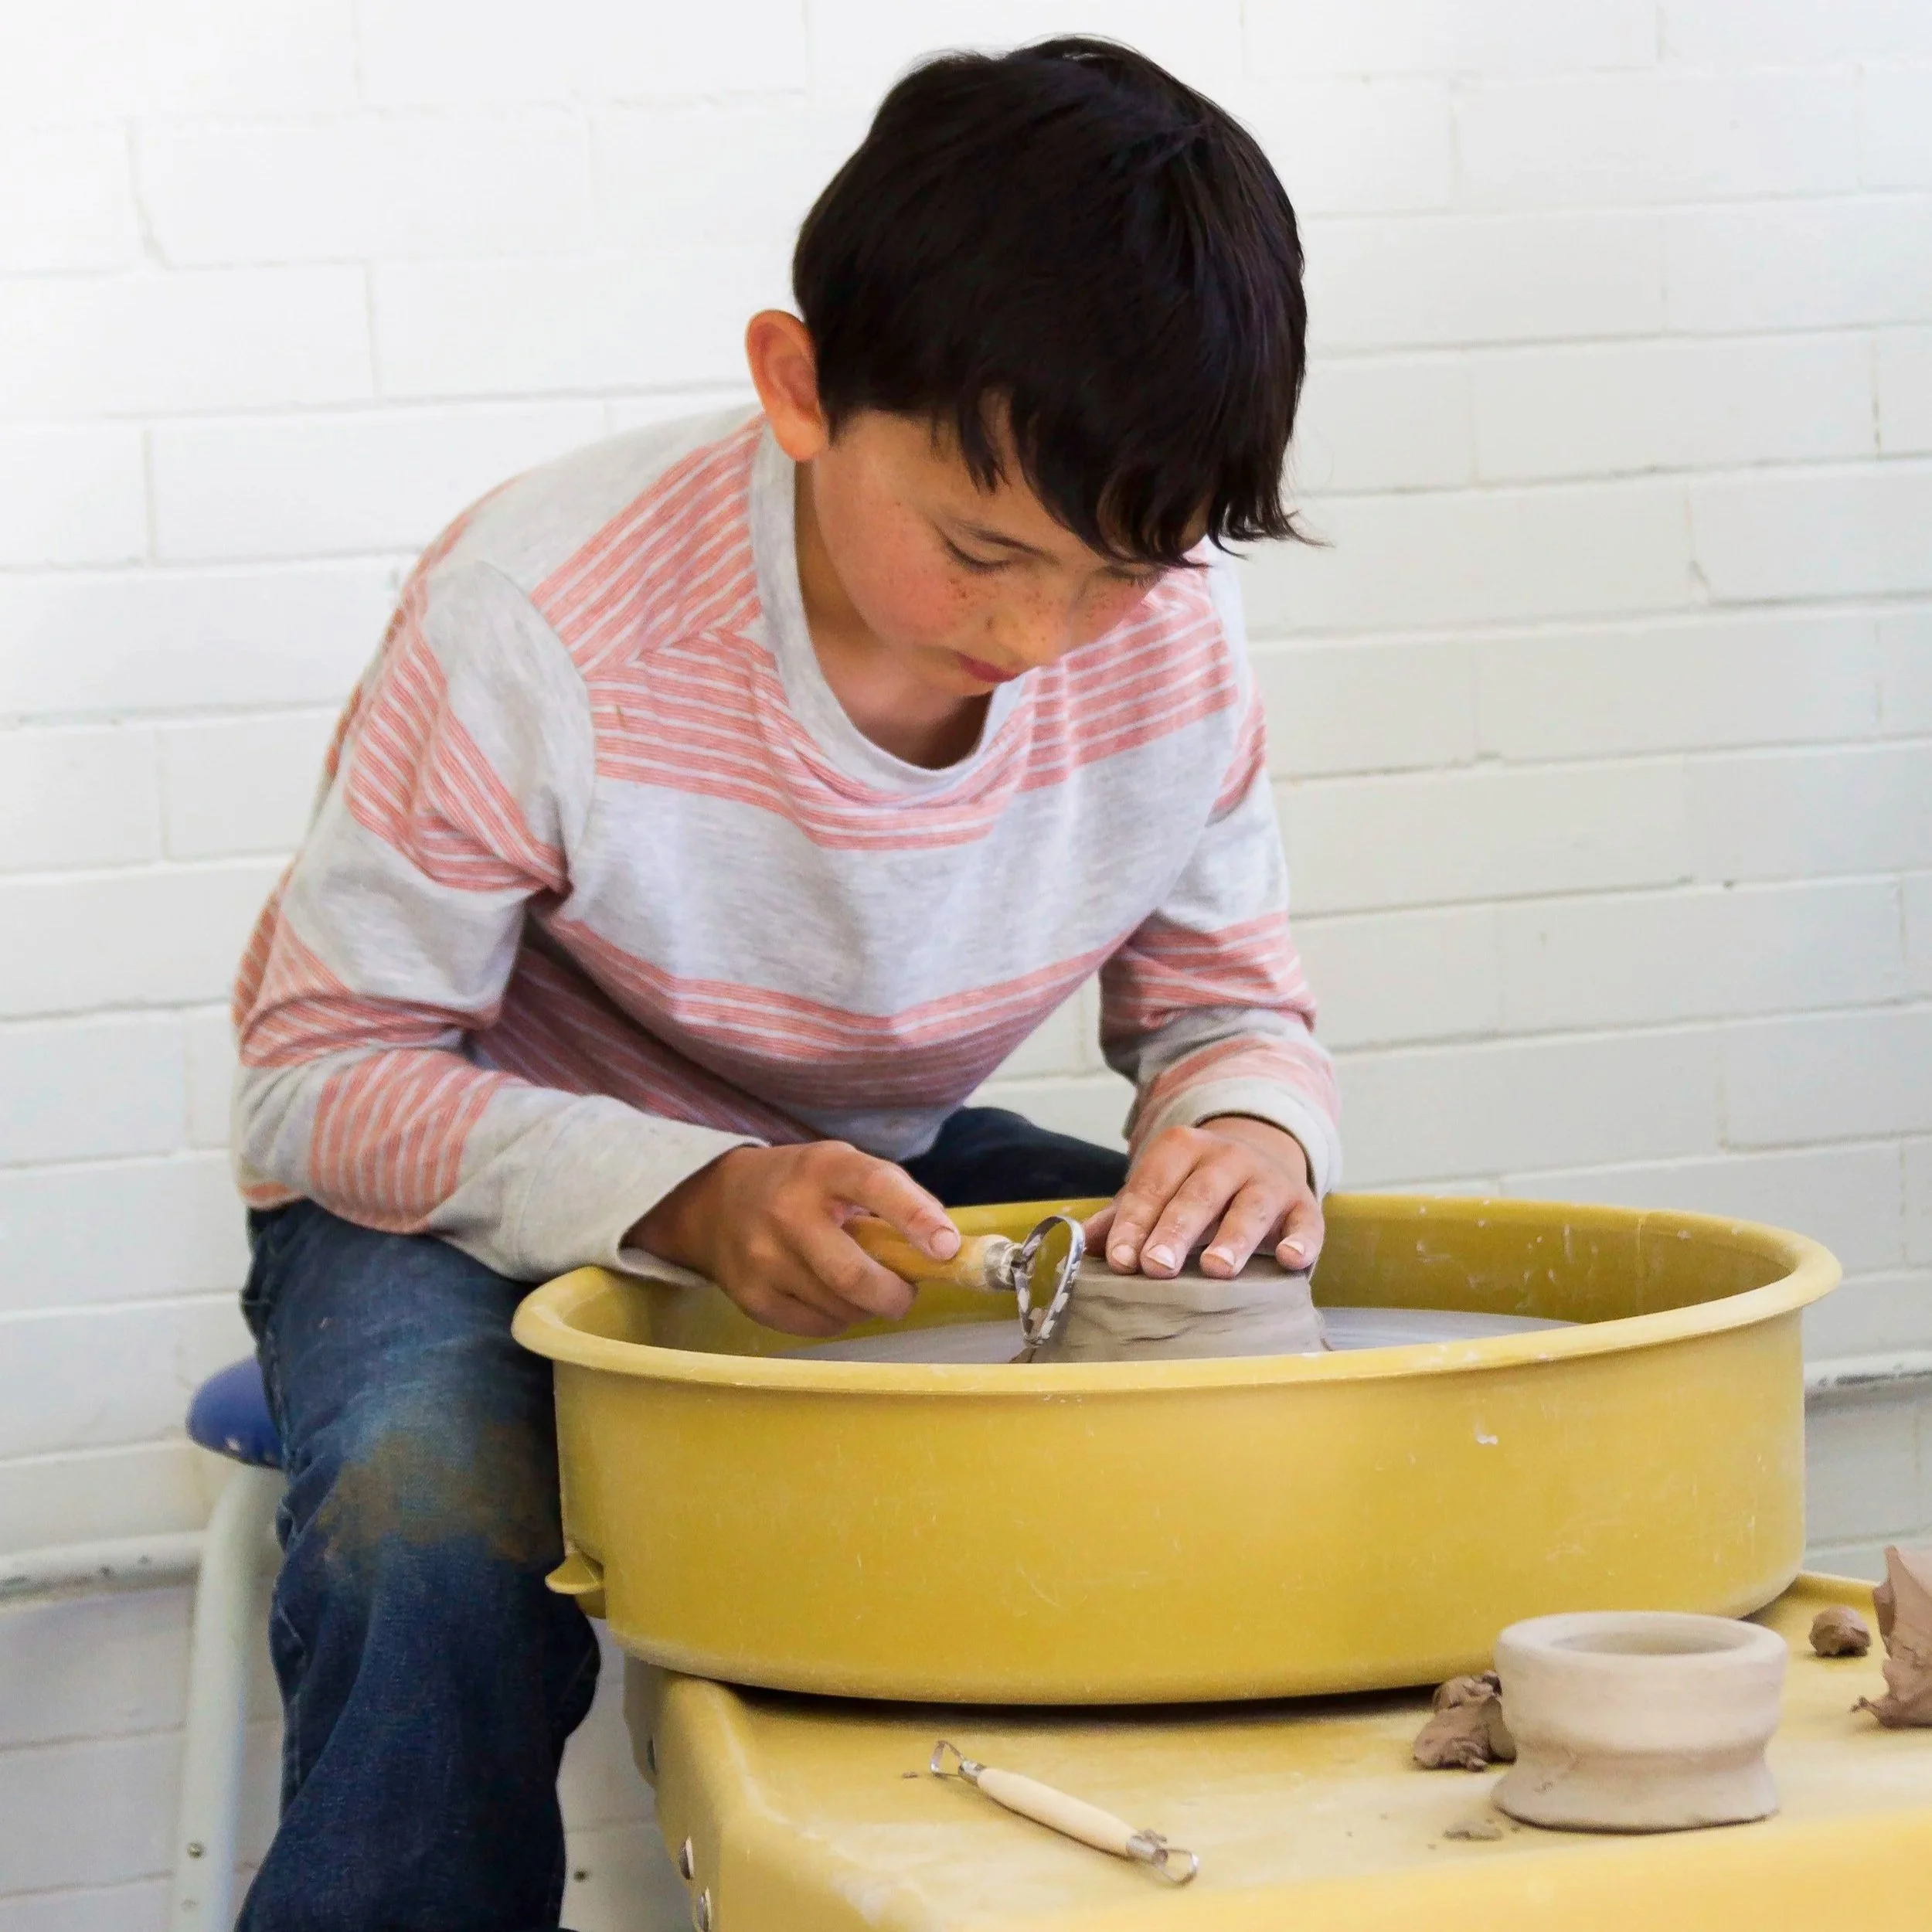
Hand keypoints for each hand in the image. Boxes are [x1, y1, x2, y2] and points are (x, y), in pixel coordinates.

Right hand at [629, 1141, 959, 1336]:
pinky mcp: (751, 1297)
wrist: (715, 1204)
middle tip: (905, 1292)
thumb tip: (946, 1246)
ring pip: (841, 1308)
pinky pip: (817, 1326)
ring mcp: (764, 1258)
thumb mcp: (843, 1168)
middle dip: (895, 1294)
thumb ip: (894, 1197)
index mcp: (822, 1169)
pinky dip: (839, 1318)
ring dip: (867, 1306)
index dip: (916, 1217)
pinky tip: (831, 1297)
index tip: (946, 1247)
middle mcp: (788, 1211)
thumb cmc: (799, 1185)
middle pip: (855, 1275)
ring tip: (862, 1286)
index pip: (876, 1186)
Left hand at [1088, 1116, 1320, 1280]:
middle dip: (1175, 1231)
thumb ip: (1123, 1216)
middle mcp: (1228, 1158)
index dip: (1135, 1221)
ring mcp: (1268, 1180)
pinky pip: (1307, 1222)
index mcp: (1182, 1149)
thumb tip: (1079, 1244)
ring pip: (1251, 1207)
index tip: (1120, 1258)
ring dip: (1234, 1238)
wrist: (1261, 1159)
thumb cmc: (1195, 1187)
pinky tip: (1289, 1260)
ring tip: (1216, 1269)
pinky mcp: (1303, 1206)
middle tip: (1156, 1267)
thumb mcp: (1159, 1191)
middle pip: (1199, 1195)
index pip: (1154, 1184)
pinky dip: (1301, 1241)